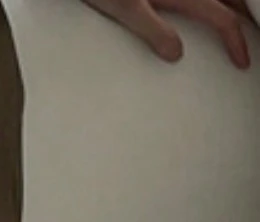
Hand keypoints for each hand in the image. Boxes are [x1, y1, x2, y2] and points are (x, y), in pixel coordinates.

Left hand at [80, 0, 253, 66]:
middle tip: (253, 38)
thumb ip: (152, 30)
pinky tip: (210, 8)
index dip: (236, 40)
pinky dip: (214, 2)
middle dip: (246, 16)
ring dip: (233, 4)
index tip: (243, 63)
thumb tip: (177, 54)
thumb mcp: (126, 10)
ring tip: (242, 19)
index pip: (221, 17)